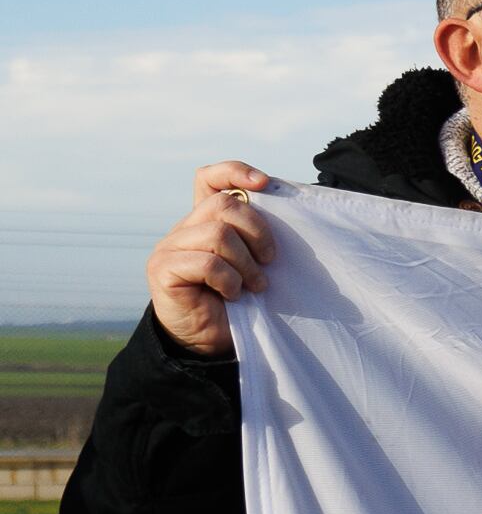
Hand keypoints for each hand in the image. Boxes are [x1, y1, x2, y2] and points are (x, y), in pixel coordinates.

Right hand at [146, 161, 278, 355]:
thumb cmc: (240, 301)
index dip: (234, 172)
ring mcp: (170, 248)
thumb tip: (287, 210)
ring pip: (218, 234)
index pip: (209, 178)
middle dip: (258, 232)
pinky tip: (233, 295)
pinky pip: (207, 262)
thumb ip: (256, 236)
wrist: (211, 342)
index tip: (265, 183)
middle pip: (224, 205)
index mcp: (206, 221)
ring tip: (253, 285)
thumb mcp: (253, 262)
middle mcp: (184, 229)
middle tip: (268, 262)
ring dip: (246, 263)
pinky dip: (230, 280)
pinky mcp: (163, 269)